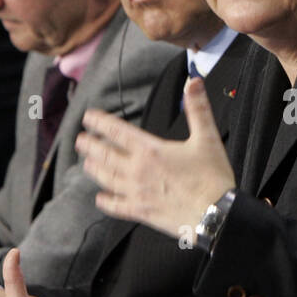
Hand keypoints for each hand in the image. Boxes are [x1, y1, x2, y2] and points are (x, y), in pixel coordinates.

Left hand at [76, 77, 234, 238]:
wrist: (216, 214)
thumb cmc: (212, 177)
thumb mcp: (207, 138)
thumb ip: (198, 109)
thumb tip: (193, 82)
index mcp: (150, 150)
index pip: (117, 131)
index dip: (100, 122)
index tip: (88, 117)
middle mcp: (137, 170)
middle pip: (105, 155)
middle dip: (90, 145)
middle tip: (80, 140)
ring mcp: (136, 192)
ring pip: (106, 179)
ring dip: (94, 169)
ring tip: (86, 163)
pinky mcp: (141, 212)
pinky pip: (116, 206)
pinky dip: (105, 202)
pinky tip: (100, 198)